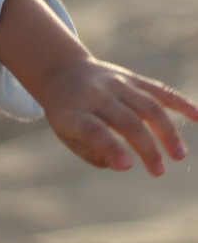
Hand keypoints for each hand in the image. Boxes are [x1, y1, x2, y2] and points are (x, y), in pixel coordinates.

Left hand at [38, 57, 197, 175]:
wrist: (63, 71)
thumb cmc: (67, 113)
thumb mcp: (66, 135)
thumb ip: (91, 152)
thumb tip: (122, 165)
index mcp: (75, 113)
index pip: (95, 131)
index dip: (112, 148)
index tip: (128, 166)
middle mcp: (97, 95)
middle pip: (127, 122)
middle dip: (146, 148)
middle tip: (159, 172)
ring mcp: (117, 84)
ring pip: (148, 106)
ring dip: (167, 131)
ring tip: (178, 155)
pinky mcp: (132, 78)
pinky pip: (159, 90)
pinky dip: (179, 102)